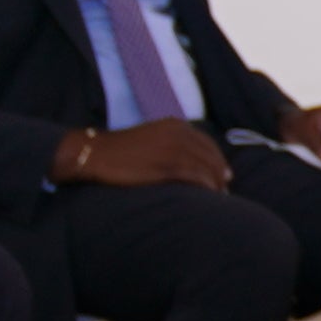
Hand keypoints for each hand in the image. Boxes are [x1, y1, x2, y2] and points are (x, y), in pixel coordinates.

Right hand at [58, 119, 235, 190]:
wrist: (94, 153)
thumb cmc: (119, 151)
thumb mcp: (150, 139)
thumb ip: (170, 143)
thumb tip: (187, 161)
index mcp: (174, 125)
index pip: (206, 142)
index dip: (217, 158)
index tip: (224, 173)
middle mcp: (178, 133)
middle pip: (210, 154)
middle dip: (220, 171)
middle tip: (226, 187)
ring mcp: (173, 148)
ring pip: (206, 165)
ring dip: (216, 181)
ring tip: (220, 196)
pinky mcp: (166, 164)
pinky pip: (195, 175)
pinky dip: (206, 185)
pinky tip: (210, 194)